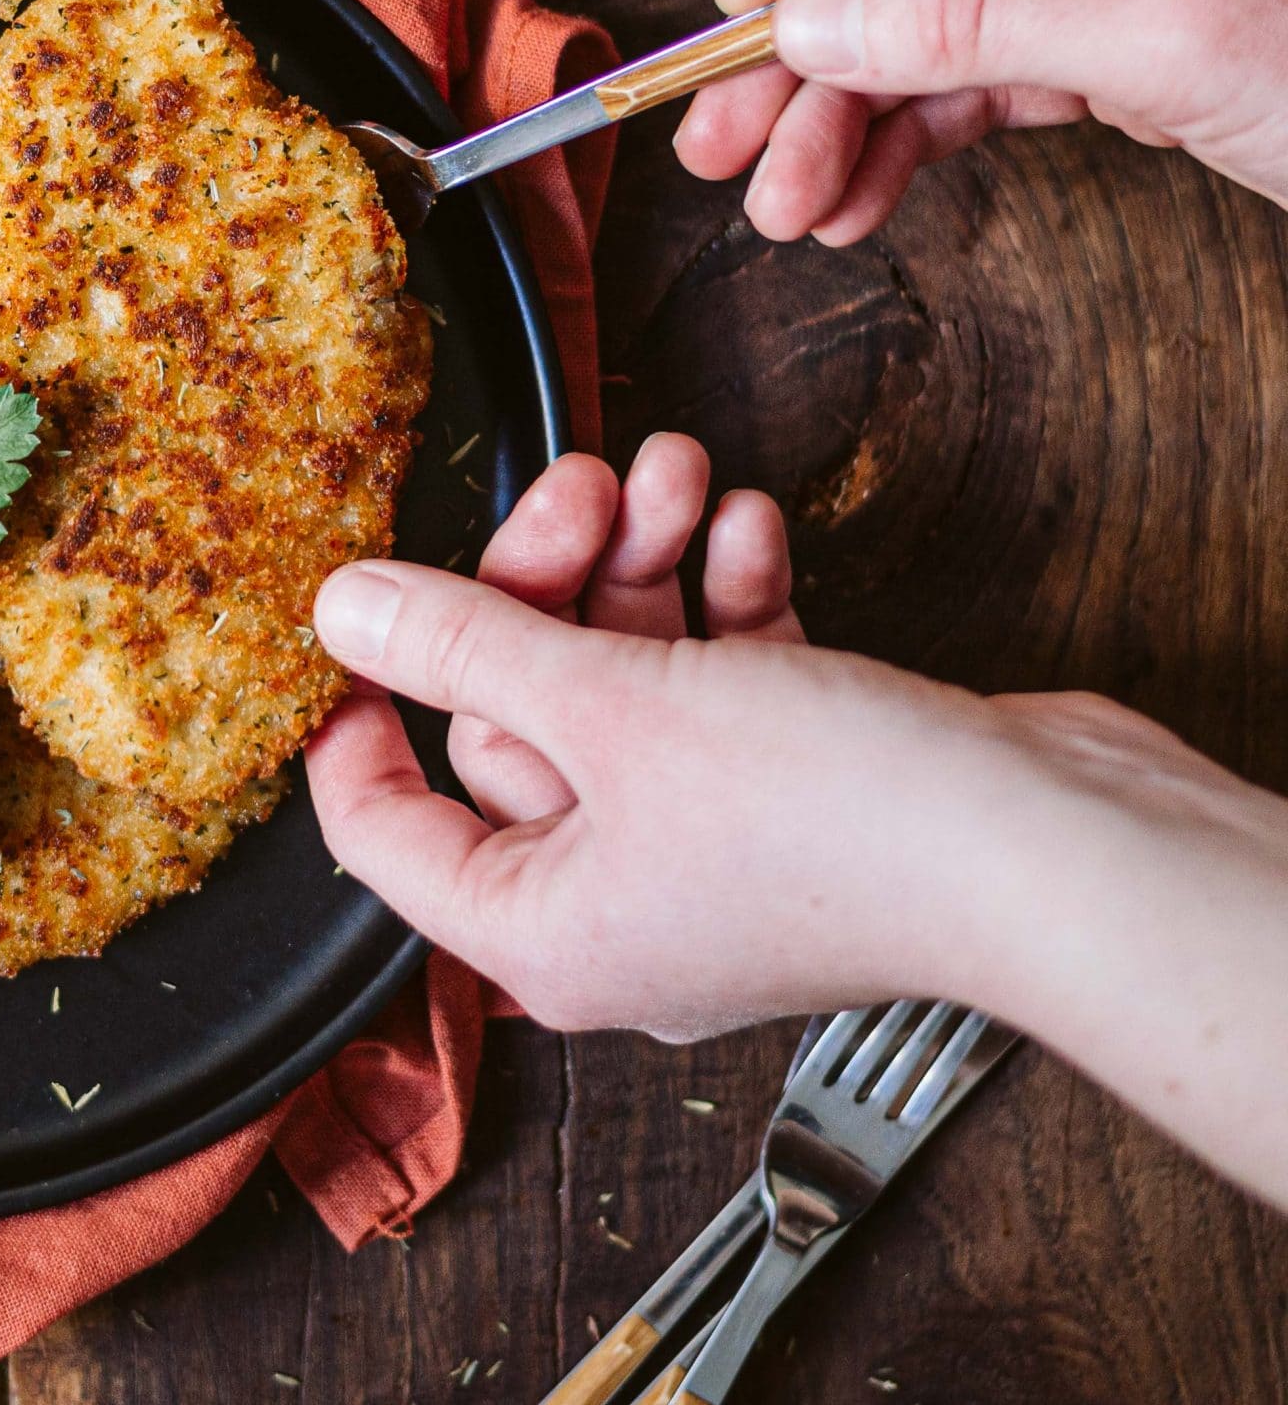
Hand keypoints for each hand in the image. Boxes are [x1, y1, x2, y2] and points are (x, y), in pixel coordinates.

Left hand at [308, 436, 996, 1037]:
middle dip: (551, 583)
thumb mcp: (609, 708)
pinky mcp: (796, 797)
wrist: (1061, 853)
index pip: (387, 837)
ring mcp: (711, 852)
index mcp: (542, 932)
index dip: (356, 724)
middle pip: (519, 722)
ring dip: (646, 567)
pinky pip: (719, 688)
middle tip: (583, 486)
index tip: (358, 618)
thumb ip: (464, 646)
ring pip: (626, 688)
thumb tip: (343, 611)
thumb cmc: (843, 826)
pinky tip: (745, 530)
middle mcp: (618, 905)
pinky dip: (725, 606)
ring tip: (674, 472)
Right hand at [673, 0, 1287, 242]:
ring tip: (783, 198)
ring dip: (837, 111)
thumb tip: (813, 19)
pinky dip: (903, 138)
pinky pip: (969, 75)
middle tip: (720, 132)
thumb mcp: (1184, 36)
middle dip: (805, 39)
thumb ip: (983, 22)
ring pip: (917, 13)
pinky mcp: (1110, 37)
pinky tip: (852, 197)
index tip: (765, 5)